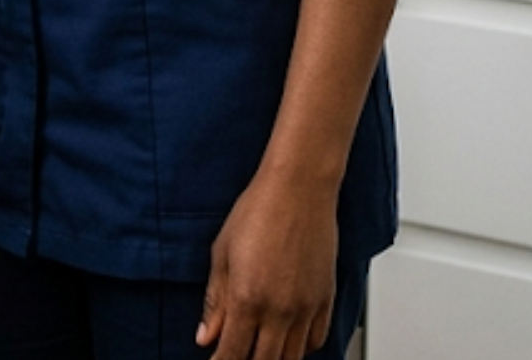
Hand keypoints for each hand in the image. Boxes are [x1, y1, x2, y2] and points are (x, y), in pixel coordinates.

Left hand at [197, 170, 338, 359]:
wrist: (299, 189)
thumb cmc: (258, 211)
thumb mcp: (222, 254)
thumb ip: (214, 301)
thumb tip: (205, 336)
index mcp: (247, 298)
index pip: (232, 352)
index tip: (215, 359)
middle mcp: (280, 309)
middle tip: (236, 355)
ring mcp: (306, 307)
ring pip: (292, 357)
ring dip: (274, 359)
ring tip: (259, 351)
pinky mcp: (326, 299)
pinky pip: (316, 340)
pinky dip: (301, 348)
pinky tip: (288, 342)